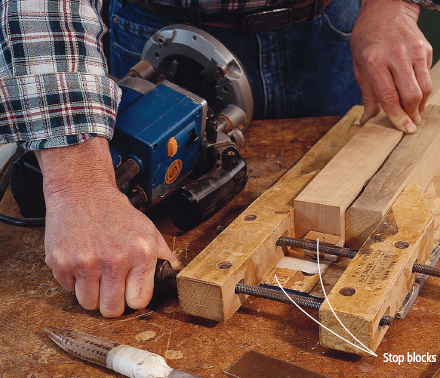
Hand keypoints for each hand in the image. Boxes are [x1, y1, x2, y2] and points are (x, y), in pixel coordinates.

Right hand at [35, 137, 182, 317]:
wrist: (83, 192)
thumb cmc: (115, 211)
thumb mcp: (147, 228)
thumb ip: (163, 253)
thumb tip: (176, 271)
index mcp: (140, 252)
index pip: (139, 301)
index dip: (133, 298)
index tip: (129, 292)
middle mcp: (114, 259)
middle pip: (112, 310)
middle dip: (111, 300)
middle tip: (110, 284)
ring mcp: (86, 262)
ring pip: (89, 304)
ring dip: (91, 292)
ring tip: (95, 270)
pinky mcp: (62, 263)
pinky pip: (68, 290)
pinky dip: (74, 280)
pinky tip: (80, 261)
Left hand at [351, 0, 432, 132]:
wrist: (385, 11)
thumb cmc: (367, 41)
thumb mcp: (359, 67)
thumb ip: (367, 95)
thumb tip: (367, 119)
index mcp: (374, 62)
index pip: (389, 96)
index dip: (398, 116)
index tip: (404, 129)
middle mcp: (396, 56)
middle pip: (411, 94)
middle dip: (413, 114)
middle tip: (411, 125)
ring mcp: (413, 52)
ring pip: (424, 88)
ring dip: (421, 106)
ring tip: (416, 114)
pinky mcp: (425, 50)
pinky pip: (427, 77)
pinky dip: (423, 91)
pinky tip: (416, 97)